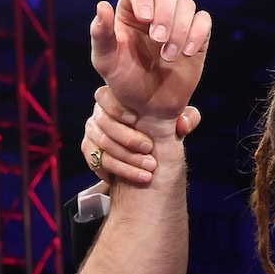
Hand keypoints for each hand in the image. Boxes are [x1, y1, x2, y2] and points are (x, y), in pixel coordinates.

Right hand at [82, 86, 200, 183]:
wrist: (145, 154)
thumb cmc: (160, 131)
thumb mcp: (175, 124)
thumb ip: (186, 119)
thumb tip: (183, 124)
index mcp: (116, 98)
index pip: (104, 96)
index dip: (117, 107)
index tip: (135, 119)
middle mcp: (99, 113)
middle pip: (105, 124)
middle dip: (128, 139)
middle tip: (149, 151)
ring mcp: (92, 131)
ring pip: (103, 145)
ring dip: (126, 161)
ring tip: (148, 172)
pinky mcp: (88, 149)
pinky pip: (96, 161)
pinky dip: (115, 170)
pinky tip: (133, 177)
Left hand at [90, 0, 210, 136]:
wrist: (148, 107)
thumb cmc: (123, 82)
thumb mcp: (105, 61)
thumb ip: (100, 34)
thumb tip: (102, 5)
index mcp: (130, 11)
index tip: (145, 18)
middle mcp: (155, 11)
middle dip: (165, 13)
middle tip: (157, 40)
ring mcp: (177, 22)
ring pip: (187, 4)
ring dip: (180, 29)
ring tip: (169, 57)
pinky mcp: (196, 35)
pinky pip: (204, 20)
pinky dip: (197, 33)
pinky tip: (187, 53)